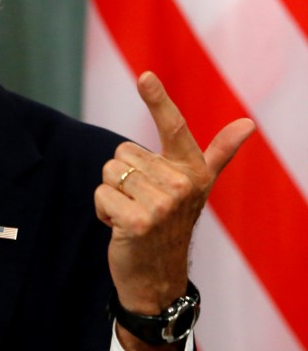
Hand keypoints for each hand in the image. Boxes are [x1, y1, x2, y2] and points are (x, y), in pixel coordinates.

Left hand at [94, 72, 254, 350]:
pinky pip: (101, 195)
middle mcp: (182, 185)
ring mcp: (162, 205)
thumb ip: (218, 153)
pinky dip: (102, 211)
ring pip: (110, 172)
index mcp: (194, 170)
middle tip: (141, 203)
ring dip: (112, 194)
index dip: (158, 99)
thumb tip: (249, 123)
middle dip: (123, 177)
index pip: (174, 127)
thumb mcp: (196, 186)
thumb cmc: (170, 222)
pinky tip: (121, 228)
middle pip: (122, 153)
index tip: (144, 75)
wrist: (157, 276)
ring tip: (132, 214)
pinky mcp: (138, 222)